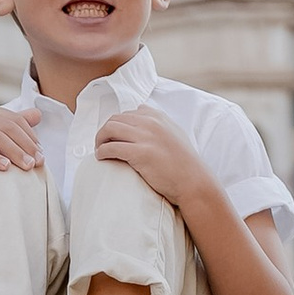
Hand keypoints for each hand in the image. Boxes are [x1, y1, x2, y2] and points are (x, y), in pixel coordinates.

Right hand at [0, 106, 42, 184]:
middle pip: (8, 128)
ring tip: (27, 167)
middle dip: (26, 146)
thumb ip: (14, 126)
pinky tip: (5, 167)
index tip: (42, 155)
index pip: (15, 121)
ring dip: (14, 152)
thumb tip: (38, 114)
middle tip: (38, 163)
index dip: (31, 137)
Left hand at [88, 109, 211, 213]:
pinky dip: (102, 151)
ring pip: (110, 129)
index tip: (114, 136)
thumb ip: (159, 123)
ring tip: (99, 150)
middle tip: (102, 144)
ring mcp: (146, 137)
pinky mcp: (140, 154)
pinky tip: (101, 157)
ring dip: (100, 139)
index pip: (127, 113)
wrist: (193, 181)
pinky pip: (112, 147)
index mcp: (158, 116)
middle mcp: (151, 122)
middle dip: (105, 131)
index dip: (117, 124)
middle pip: (115, 119)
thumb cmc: (184, 162)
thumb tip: (142, 113)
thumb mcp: (175, 133)